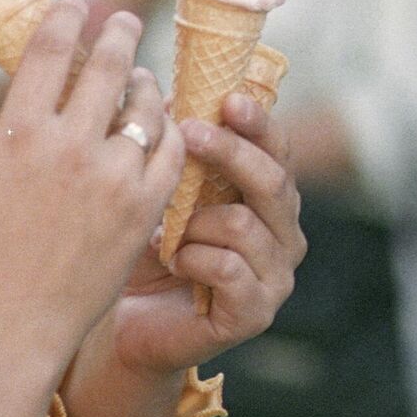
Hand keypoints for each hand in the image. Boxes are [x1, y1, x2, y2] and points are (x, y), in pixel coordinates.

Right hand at [0, 3, 185, 371]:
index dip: (66, 19)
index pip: (48, 52)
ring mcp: (111, 176)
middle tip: (124, 21)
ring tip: (141, 80)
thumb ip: (23, 129)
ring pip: (145, 104)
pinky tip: (162, 128)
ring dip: (145, 85)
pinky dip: (167, 132)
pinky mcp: (144, 205)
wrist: (14, 322)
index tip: (77, 6)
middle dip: (117, 34)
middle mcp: (66, 146)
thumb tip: (48, 82)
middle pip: (105, 66)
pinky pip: (169, 148)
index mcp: (17, 134)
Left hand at [102, 91, 306, 375]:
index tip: (228, 98)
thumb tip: (173, 89)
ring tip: (166, 232)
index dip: (259, 122)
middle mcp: (285, 235)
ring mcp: (276, 276)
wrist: (131, 327)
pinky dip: (192, 257)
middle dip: (230, 153)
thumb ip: (180, 149)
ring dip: (195, 221)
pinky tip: (172, 260)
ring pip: (244, 223)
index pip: (279, 149)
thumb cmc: (150, 253)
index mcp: (271, 199)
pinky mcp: (256, 313)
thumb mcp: (164, 192)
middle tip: (191, 133)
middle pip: (273, 180)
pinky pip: (227, 267)